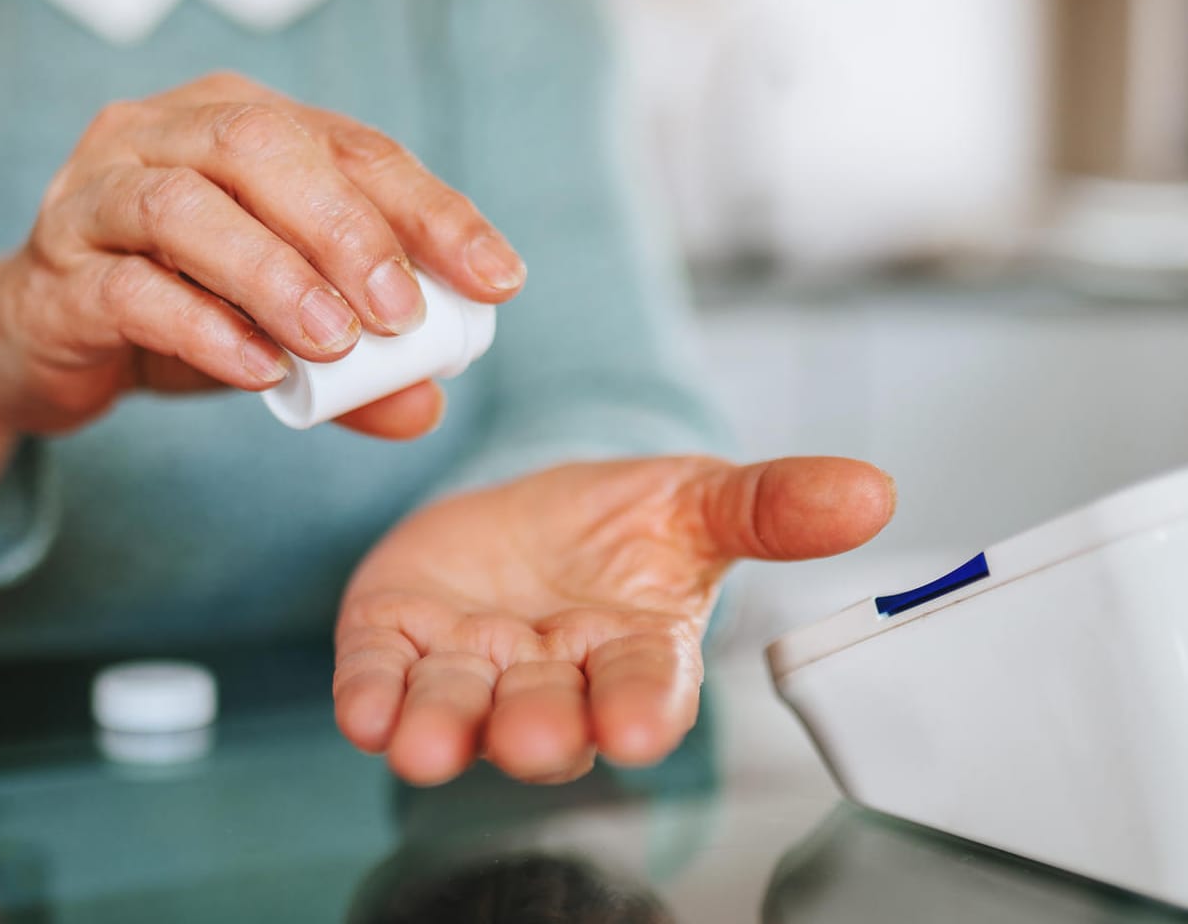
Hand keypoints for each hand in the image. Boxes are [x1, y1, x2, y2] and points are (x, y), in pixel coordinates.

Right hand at [0, 72, 525, 522]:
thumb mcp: (276, 330)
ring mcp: (96, 194)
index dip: (432, 209)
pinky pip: (129, 287)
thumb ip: (352, 367)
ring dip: (273, 273)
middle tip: (401, 313)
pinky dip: (202, 328)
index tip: (497, 278)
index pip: (353, 147)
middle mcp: (163, 133)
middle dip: (347, 229)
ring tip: (333, 344)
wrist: (36, 340)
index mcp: (239, 121)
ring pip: (185, 206)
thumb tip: (426, 405)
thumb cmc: (174, 308)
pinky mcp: (56, 271)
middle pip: (262, 146)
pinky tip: (258, 371)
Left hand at [333, 455, 894, 784]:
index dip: (642, 710)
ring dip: (444, 729)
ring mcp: (471, 667)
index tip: (642, 729)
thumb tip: (872, 491)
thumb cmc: (622, 525)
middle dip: (542, 729)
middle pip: (550, 716)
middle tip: (536, 736)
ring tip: (428, 745)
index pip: (644, 690)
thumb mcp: (698, 498)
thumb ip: (772, 504)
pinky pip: (381, 679)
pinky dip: (373, 697)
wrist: (528, 511)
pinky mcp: (398, 642)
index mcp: (634, 653)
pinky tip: (365, 712)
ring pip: (459, 710)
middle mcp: (553, 678)